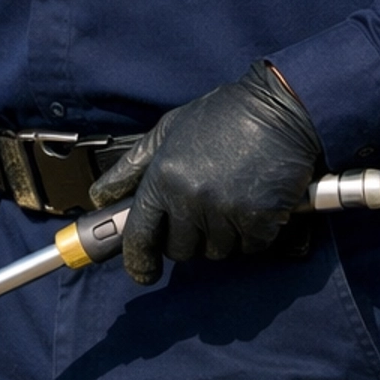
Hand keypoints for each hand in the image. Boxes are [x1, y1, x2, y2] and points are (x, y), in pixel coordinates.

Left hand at [91, 62, 320, 284]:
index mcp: (164, 177)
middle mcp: (191, 198)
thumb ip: (133, 165)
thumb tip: (101, 196)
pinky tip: (253, 206)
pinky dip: (252, 235)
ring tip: (230, 201)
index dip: (138, 260)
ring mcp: (226, 212)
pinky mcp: (259, 220)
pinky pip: (249, 248)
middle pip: (180, 251)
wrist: (279, 109)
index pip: (140, 236)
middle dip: (189, 239)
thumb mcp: (169, 130)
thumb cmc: (223, 115)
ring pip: (216, 252)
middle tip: (202, 213)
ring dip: (222, 237)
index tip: (143, 271)